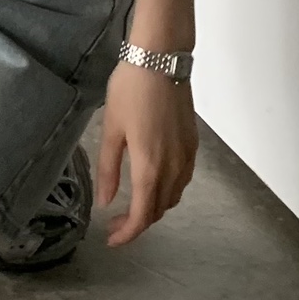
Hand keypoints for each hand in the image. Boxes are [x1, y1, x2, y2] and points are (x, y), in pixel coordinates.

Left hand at [96, 62, 197, 246]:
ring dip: (154, 207)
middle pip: (159, 209)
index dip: (128, 233)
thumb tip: (105, 201)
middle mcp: (173, 166)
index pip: (142, 214)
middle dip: (138, 223)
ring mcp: (187, 155)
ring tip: (131, 205)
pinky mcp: (192, 143)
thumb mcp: (111, 129)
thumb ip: (108, 169)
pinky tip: (152, 182)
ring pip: (174, 196)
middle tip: (114, 223)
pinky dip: (167, 191)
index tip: (112, 239)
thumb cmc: (130, 90)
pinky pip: (182, 179)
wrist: (160, 60)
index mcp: (150, 166)